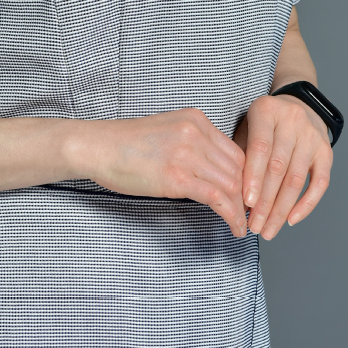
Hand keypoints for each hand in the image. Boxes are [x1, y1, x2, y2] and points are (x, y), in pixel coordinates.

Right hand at [76, 108, 247, 237]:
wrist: (97, 147)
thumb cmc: (126, 145)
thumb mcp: (167, 132)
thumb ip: (193, 144)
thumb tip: (213, 171)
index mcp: (195, 119)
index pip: (236, 151)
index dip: (247, 178)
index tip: (248, 196)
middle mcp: (196, 132)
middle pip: (238, 168)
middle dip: (248, 196)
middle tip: (249, 215)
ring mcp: (187, 153)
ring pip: (231, 185)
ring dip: (241, 210)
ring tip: (242, 226)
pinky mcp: (177, 176)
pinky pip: (217, 198)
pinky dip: (231, 215)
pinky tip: (233, 227)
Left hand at [232, 92, 332, 238]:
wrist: (299, 105)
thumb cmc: (265, 123)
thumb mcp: (247, 127)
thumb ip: (241, 154)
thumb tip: (233, 195)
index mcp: (266, 111)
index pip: (260, 148)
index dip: (253, 177)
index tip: (245, 203)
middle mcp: (292, 121)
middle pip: (278, 168)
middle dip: (265, 202)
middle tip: (254, 226)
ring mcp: (312, 136)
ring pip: (296, 179)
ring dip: (281, 209)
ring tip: (268, 229)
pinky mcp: (326, 151)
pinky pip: (320, 183)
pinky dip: (306, 204)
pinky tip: (291, 220)